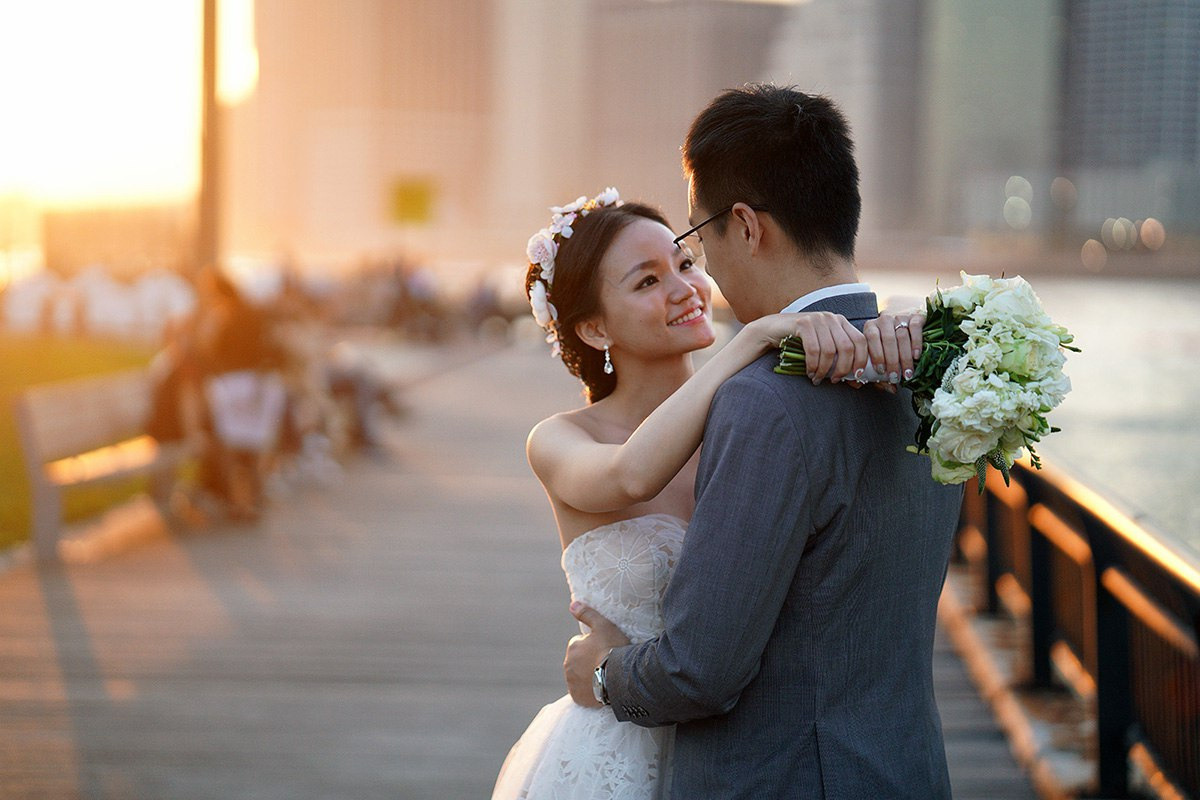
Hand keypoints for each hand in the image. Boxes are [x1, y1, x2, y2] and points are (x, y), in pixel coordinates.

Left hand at [564, 601, 629, 707]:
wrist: (620, 678)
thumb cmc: (613, 649)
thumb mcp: (603, 626)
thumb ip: (587, 614)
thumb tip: (572, 604)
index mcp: (572, 647)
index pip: (580, 644)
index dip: (594, 645)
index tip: (605, 649)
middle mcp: (568, 665)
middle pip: (579, 660)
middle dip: (589, 661)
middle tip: (606, 662)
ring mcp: (572, 683)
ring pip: (579, 676)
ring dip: (588, 675)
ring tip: (606, 675)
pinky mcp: (578, 698)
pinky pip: (581, 693)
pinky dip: (588, 691)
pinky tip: (601, 688)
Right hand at [750, 312, 866, 383]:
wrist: (774, 329)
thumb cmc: (801, 343)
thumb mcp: (823, 349)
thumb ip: (839, 361)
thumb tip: (857, 383)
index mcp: (841, 322)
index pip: (860, 341)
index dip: (862, 360)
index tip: (857, 376)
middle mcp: (831, 318)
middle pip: (847, 347)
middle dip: (842, 368)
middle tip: (834, 380)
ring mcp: (817, 319)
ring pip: (829, 350)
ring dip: (824, 369)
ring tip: (817, 378)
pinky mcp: (802, 323)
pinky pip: (813, 349)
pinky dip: (812, 364)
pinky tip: (809, 371)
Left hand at [862, 312, 924, 392]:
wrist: (906, 320)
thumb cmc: (889, 343)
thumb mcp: (882, 354)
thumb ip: (883, 370)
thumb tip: (892, 389)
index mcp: (870, 327)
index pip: (871, 339)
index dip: (876, 356)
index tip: (881, 372)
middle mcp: (883, 320)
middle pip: (888, 340)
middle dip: (892, 361)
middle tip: (896, 376)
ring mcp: (899, 316)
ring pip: (902, 336)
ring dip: (905, 357)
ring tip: (907, 372)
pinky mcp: (915, 316)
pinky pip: (915, 328)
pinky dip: (916, 343)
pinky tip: (916, 356)